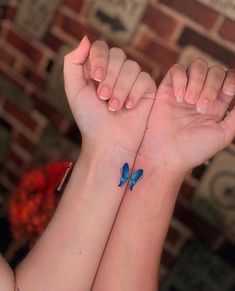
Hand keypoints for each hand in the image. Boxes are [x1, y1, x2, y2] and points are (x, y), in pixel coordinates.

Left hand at [64, 36, 155, 153]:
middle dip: (110, 77)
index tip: (95, 77)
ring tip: (114, 107)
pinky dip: (134, 93)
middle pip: (118, 55)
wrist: (108, 141)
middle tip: (103, 97)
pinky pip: (144, 79)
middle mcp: (115, 72)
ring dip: (121, 89)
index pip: (101, 48)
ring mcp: (132, 80)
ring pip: (132, 67)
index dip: (99, 59)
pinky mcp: (146, 90)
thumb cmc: (90, 118)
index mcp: (98, 69)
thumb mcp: (74, 90)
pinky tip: (129, 107)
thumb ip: (73, 62)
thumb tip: (86, 39)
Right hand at [139, 59, 234, 173]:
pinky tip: (178, 98)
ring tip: (188, 101)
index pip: (228, 79)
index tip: (227, 92)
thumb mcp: (223, 134)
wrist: (167, 155)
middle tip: (200, 108)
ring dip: (197, 81)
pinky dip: (180, 79)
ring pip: (197, 65)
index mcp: (217, 104)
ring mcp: (184, 91)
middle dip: (211, 86)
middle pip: (214, 71)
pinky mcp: (167, 90)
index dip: (231, 80)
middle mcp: (201, 94)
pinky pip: (176, 70)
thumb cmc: (194, 149)